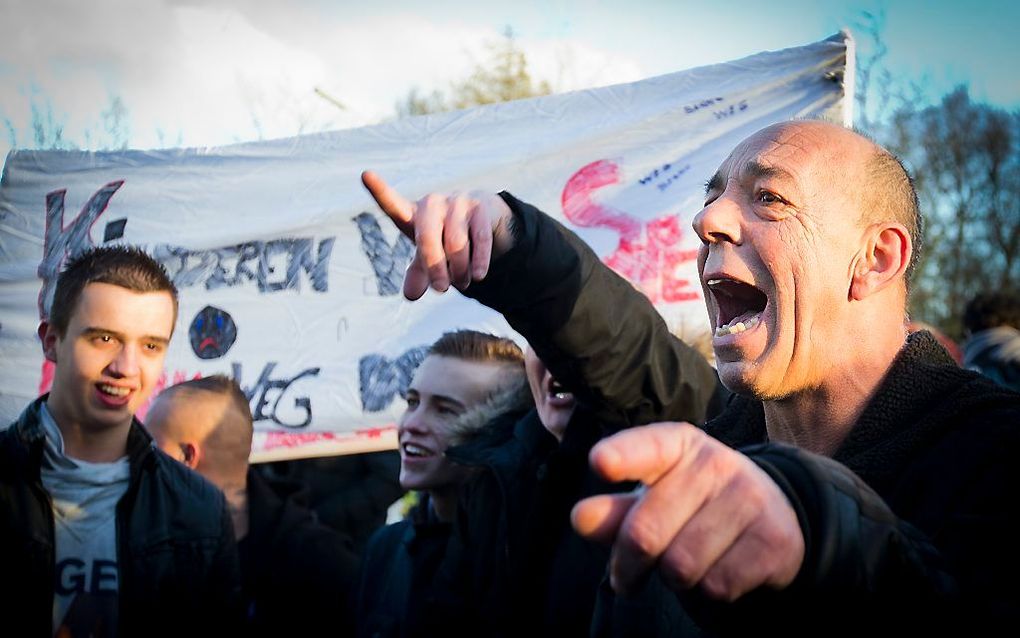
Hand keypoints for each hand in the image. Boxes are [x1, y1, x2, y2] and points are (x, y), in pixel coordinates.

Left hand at [361, 171, 514, 299]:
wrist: (482, 218)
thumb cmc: (445, 237)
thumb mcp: (428, 255)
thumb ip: (418, 273)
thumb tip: (410, 295)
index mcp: (412, 214)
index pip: (392, 204)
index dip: (380, 191)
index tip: (366, 175)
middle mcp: (432, 204)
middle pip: (427, 236)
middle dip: (434, 266)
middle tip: (441, 290)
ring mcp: (456, 202)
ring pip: (456, 242)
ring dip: (459, 269)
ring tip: (462, 283)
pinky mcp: (479, 208)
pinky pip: (479, 238)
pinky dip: (479, 260)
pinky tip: (479, 275)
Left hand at [572, 422, 803, 601]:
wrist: (773, 516)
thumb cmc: (692, 505)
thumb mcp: (653, 498)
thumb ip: (616, 510)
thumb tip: (581, 518)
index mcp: (678, 444)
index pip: (647, 447)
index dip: (622, 456)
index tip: (600, 462)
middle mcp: (715, 463)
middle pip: (646, 533)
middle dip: (627, 567)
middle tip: (626, 578)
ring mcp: (749, 499)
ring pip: (680, 568)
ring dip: (672, 581)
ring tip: (681, 567)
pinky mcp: (774, 539)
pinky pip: (716, 587)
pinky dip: (706, 596)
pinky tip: (715, 573)